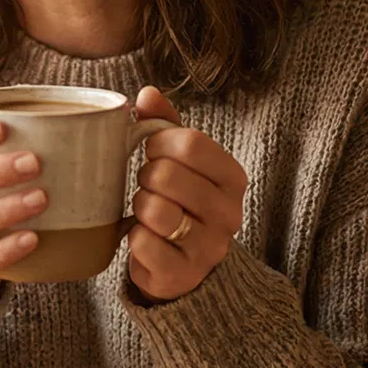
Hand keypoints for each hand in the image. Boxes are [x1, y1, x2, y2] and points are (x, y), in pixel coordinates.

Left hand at [126, 86, 247, 303]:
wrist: (183, 267)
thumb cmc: (179, 202)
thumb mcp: (179, 161)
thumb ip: (165, 125)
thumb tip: (147, 94)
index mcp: (233, 177)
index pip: (191, 143)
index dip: (158, 142)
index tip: (151, 151)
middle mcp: (230, 213)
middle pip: (167, 174)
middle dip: (145, 176)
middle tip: (148, 185)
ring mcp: (209, 247)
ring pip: (154, 209)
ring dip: (139, 206)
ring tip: (146, 211)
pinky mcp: (183, 274)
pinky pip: (142, 243)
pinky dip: (133, 238)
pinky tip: (144, 238)